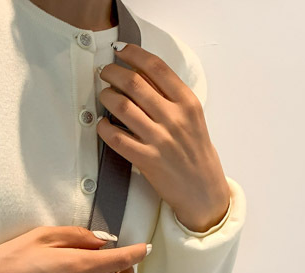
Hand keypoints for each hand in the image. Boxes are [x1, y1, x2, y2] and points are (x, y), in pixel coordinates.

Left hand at [96, 42, 229, 232]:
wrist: (202, 189)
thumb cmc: (195, 152)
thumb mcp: (192, 118)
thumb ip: (171, 98)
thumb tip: (142, 77)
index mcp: (187, 103)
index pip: (157, 68)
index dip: (134, 55)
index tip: (121, 51)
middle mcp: (174, 118)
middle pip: (135, 84)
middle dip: (113, 73)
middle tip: (104, 72)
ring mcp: (160, 139)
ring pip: (123, 107)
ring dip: (106, 97)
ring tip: (102, 94)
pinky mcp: (147, 160)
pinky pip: (117, 138)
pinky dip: (105, 128)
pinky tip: (102, 124)